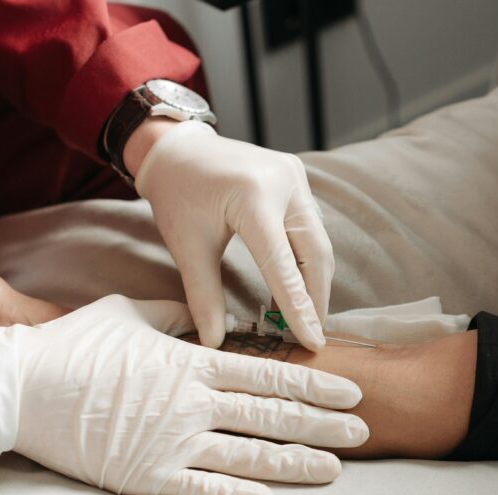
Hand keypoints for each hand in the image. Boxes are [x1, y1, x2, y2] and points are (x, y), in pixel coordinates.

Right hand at [0, 295, 367, 494]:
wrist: (16, 386)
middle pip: (273, 416)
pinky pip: (202, 489)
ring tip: (335, 469)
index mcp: (192, 362)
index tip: (352, 393)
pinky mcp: (147, 475)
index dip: (316, 385)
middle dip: (324, 426)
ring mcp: (173, 441)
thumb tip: (203, 315)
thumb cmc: (72, 347)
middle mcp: (193, 402)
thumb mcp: (129, 313)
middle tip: (365, 433)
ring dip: (297, 463)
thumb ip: (174, 315)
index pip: (269, 375)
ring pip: (250, 455)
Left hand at [132, 120, 332, 351]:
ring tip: (307, 314)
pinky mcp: (298, 177)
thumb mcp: (187, 247)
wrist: (178, 149)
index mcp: (253, 197)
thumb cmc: (177, 197)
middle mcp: (284, 183)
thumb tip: (215, 341)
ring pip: (319, 240)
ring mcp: (295, 177)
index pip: (283, 265)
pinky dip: (309, 258)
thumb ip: (204, 296)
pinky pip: (312, 225)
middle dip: (316, 297)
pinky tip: (300, 283)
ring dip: (315, 279)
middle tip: (313, 334)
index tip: (312, 342)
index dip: (299, 308)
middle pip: (315, 253)